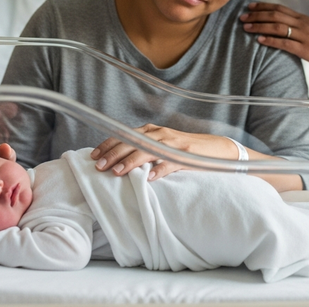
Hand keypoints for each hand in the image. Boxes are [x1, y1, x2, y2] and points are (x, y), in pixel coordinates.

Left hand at [91, 124, 236, 180]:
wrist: (214, 149)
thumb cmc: (182, 150)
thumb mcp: (160, 144)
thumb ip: (142, 148)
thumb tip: (116, 159)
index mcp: (151, 131)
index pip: (124, 135)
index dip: (108, 145)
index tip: (93, 155)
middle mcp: (160, 134)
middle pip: (132, 143)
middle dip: (113, 154)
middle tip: (100, 166)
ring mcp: (172, 145)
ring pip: (147, 151)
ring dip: (131, 162)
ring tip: (117, 172)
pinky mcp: (185, 157)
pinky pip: (169, 164)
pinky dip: (158, 170)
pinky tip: (148, 178)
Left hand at [240, 2, 308, 72]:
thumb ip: (300, 27)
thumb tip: (286, 28)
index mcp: (303, 18)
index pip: (280, 8)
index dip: (263, 6)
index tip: (250, 6)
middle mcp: (302, 24)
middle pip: (275, 14)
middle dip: (256, 15)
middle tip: (242, 17)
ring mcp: (303, 36)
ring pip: (277, 26)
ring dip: (259, 26)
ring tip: (246, 28)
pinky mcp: (304, 49)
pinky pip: (284, 43)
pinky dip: (270, 40)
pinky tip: (259, 40)